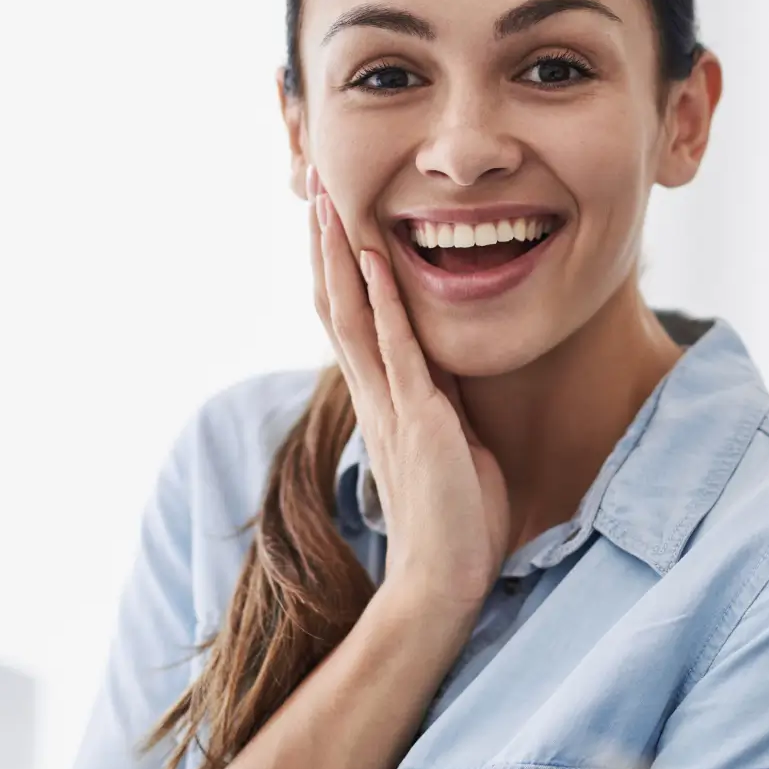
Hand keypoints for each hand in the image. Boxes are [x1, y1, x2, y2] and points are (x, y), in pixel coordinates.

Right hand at [309, 170, 511, 612]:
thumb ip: (441, 402)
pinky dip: (383, 300)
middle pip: (334, 305)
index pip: (348, 318)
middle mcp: (375, 395)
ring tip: (328, 204)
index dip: (336, 266)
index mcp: (382, 399)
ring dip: (339, 257)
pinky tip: (374, 258)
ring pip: (351, 316)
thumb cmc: (455, 522)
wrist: (443, 583)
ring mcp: (392, 404)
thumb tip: (447, 371)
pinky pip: (396, 348)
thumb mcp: (450, 442)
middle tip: (313, 186)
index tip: (331, 215)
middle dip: (324, 245)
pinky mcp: (419, 418)